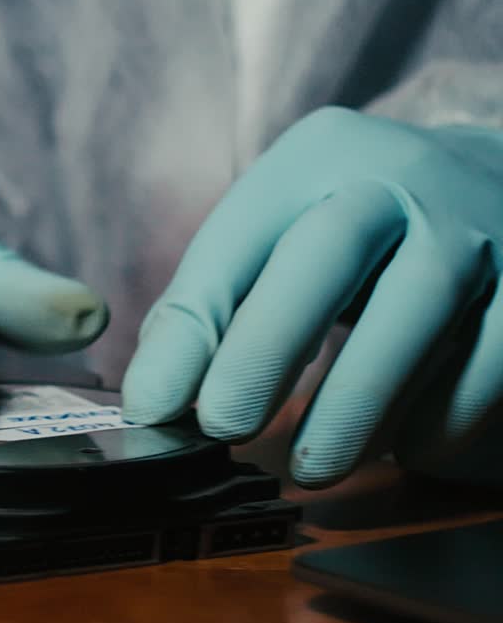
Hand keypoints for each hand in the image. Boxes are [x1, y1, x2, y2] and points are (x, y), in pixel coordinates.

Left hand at [123, 107, 502, 487]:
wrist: (489, 183)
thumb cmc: (352, 227)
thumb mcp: (279, 235)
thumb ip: (217, 303)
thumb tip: (156, 400)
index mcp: (313, 156)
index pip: (236, 242)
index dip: (190, 330)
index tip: (152, 407)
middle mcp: (399, 175)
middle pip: (328, 253)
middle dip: (266, 349)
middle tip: (223, 428)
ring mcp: (475, 224)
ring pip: (416, 309)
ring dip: (357, 401)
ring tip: (312, 466)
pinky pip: (492, 355)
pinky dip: (444, 412)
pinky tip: (406, 448)